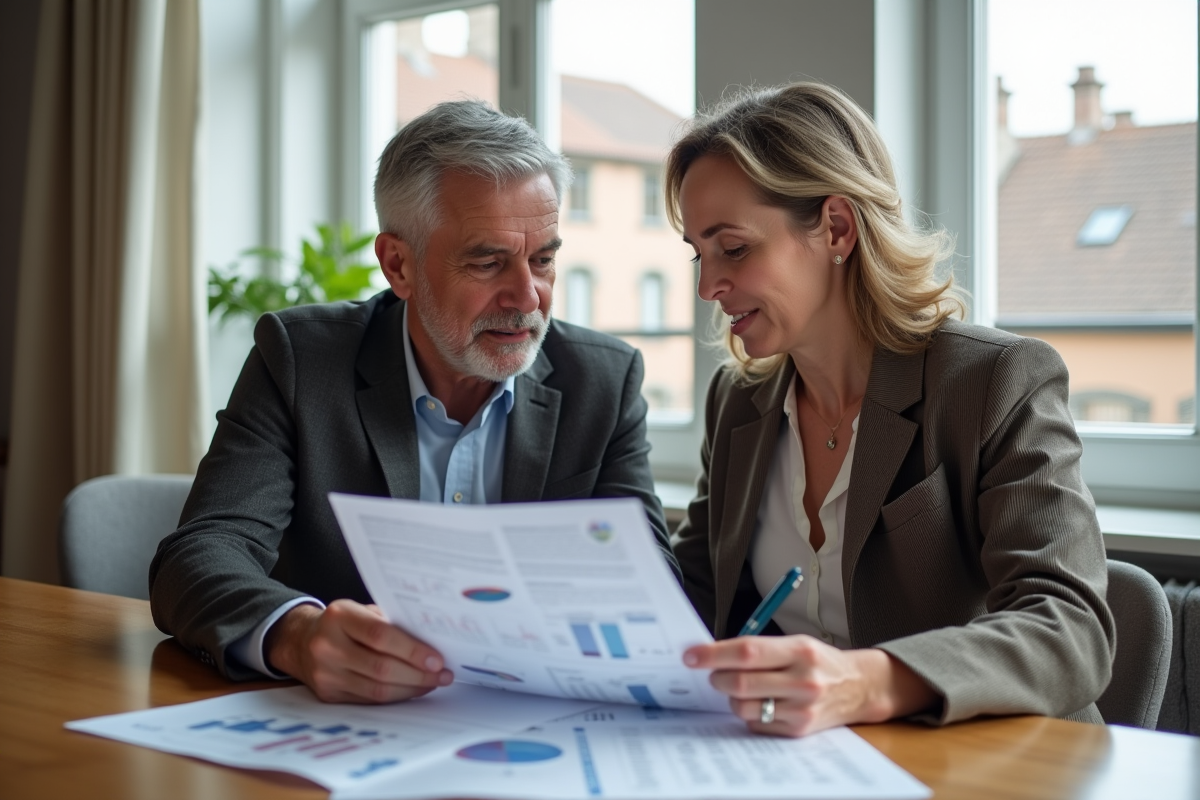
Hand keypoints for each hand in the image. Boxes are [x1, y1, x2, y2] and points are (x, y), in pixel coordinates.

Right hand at [265, 600, 452, 702]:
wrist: (300, 641)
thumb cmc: (342, 623)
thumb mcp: (361, 611)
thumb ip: (391, 623)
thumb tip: (432, 642)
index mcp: (339, 616)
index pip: (380, 635)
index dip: (412, 650)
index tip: (438, 659)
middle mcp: (327, 645)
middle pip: (381, 667)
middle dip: (418, 674)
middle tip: (443, 675)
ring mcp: (325, 673)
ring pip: (376, 690)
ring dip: (411, 689)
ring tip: (433, 683)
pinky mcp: (327, 695)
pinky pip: (369, 700)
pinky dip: (395, 697)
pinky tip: (412, 689)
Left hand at [683, 635, 935, 736]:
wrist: (857, 687)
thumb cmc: (818, 661)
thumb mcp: (795, 643)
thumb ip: (758, 648)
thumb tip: (712, 654)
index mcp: (799, 650)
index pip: (746, 651)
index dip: (713, 654)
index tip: (690, 656)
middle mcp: (803, 680)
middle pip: (741, 683)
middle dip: (717, 678)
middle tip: (712, 675)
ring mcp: (801, 709)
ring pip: (744, 706)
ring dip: (731, 698)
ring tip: (739, 689)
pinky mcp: (798, 730)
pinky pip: (756, 724)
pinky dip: (749, 713)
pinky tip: (760, 703)